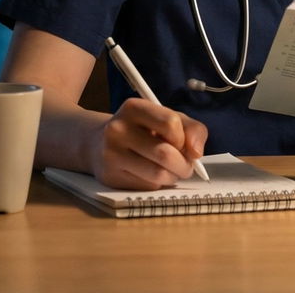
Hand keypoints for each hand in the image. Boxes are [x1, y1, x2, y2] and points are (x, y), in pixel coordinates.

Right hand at [87, 97, 208, 189]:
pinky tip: (150, 175)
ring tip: (170, 171)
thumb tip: (196, 152)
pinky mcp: (110, 177)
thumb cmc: (142, 130)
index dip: (184, 139)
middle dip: (184, 165)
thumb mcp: (166, 119)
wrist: (98, 144)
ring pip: (158, 174)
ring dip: (172, 177)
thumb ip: (191, 129)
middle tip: (185, 166)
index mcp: (134, 108)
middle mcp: (118, 129)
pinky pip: (147, 187)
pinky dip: (157, 184)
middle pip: (165, 154)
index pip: (171, 123)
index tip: (182, 144)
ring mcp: (111, 154)